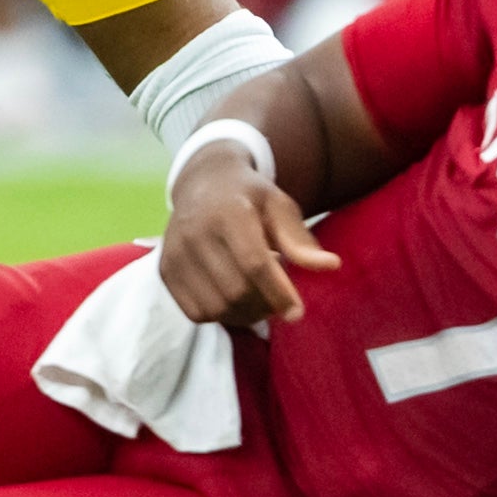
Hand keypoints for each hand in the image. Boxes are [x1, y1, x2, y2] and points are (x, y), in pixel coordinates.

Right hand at [157, 138, 337, 328]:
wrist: (203, 182)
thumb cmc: (249, 196)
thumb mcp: (279, 206)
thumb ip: (300, 239)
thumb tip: (331, 266)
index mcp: (227, 211)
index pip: (253, 264)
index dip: (278, 293)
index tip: (297, 312)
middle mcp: (194, 231)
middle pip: (236, 291)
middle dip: (264, 305)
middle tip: (277, 299)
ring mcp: (174, 253)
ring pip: (216, 307)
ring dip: (244, 313)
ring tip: (257, 296)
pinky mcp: (165, 271)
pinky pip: (195, 312)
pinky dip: (220, 314)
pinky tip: (232, 297)